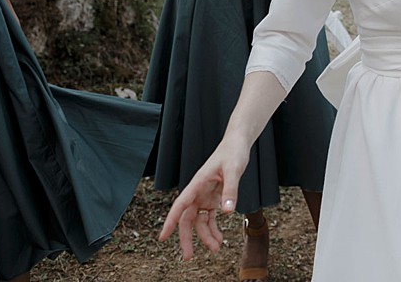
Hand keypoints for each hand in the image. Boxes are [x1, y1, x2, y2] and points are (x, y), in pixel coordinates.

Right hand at [158, 139, 249, 259]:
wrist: (237, 144)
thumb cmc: (232, 153)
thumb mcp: (234, 170)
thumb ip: (230, 191)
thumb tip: (226, 212)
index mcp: (197, 183)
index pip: (180, 205)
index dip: (171, 221)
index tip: (163, 237)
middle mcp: (198, 192)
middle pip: (187, 218)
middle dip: (186, 238)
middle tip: (188, 257)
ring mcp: (205, 196)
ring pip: (199, 221)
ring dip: (205, 236)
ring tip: (216, 248)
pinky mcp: (213, 198)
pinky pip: (209, 217)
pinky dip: (213, 229)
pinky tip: (219, 239)